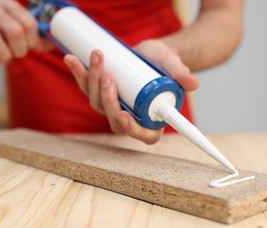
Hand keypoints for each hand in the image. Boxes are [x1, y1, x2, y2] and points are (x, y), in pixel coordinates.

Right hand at [0, 0, 53, 67]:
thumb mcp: (16, 20)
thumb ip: (34, 33)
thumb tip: (52, 45)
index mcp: (9, 4)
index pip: (29, 23)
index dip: (33, 40)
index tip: (30, 46)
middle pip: (14, 31)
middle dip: (20, 49)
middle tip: (18, 53)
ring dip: (4, 55)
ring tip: (5, 58)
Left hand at [64, 39, 198, 143]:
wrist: (151, 53)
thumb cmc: (164, 64)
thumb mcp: (174, 66)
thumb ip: (182, 75)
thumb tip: (192, 83)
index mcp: (151, 119)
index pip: (144, 134)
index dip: (132, 129)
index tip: (123, 115)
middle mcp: (131, 116)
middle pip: (114, 120)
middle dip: (108, 100)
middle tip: (109, 77)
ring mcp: (113, 106)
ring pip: (97, 103)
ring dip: (93, 82)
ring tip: (98, 58)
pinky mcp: (101, 92)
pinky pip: (87, 88)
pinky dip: (79, 74)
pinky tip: (73, 59)